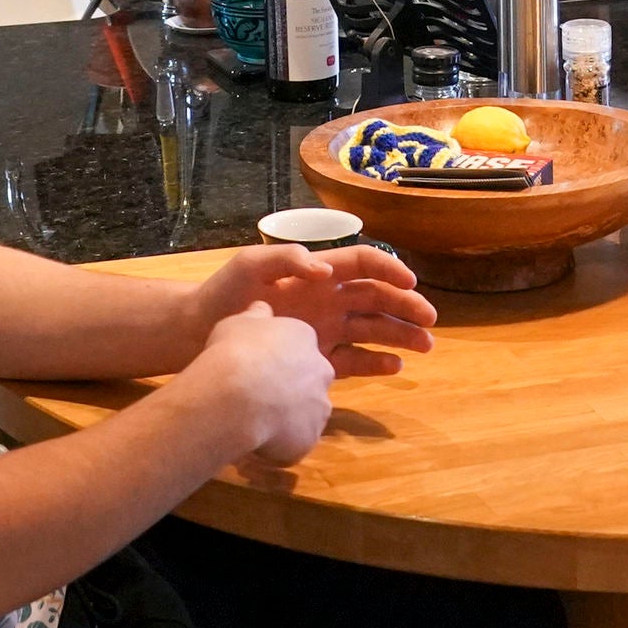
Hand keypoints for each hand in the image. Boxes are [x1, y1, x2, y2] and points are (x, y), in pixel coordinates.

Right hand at [184, 305, 333, 464]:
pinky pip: (296, 443)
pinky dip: (279, 445)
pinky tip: (255, 441)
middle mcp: (321, 370)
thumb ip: (254, 317)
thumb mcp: (236, 322)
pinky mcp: (310, 439)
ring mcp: (320, 407)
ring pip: (306, 414)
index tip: (257, 366)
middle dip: (289, 389)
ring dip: (287, 418)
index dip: (278, 358)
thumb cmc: (234, 351)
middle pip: (310, 380)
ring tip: (254, 421)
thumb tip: (262, 309)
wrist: (237, 396)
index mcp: (304, 337)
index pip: (299, 347)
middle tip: (258, 395)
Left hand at [186, 245, 435, 377]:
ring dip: (400, 335)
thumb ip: (284, 259)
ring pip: (372, 330)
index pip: (362, 264)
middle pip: (376, 298)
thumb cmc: (223, 294)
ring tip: (426, 347)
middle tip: (431, 321)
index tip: (411, 282)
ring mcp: (323, 330)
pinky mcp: (316, 358)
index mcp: (316, 273)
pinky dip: (376, 363)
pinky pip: (353, 360)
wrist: (196, 334)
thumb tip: (324, 269)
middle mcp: (325, 299)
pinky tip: (396, 368)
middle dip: (406, 307)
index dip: (389, 270)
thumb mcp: (248, 266)